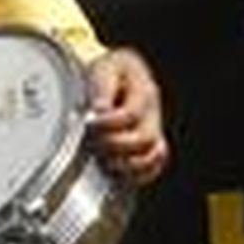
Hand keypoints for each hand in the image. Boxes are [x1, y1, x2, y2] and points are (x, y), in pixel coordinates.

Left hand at [85, 47, 168, 186]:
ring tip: (105, 158)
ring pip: (153, 157)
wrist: (116, 76)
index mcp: (144, 91)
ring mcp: (154, 132)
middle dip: (115, 144)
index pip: (131, 114)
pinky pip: (153, 168)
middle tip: (94, 141)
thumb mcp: (103, 68)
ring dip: (126, 163)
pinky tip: (117, 170)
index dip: (108, 123)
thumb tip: (100, 110)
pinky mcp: (149, 147)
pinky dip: (137, 175)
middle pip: (144, 139)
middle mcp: (153, 114)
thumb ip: (102, 87)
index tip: (89, 121)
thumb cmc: (108, 71)